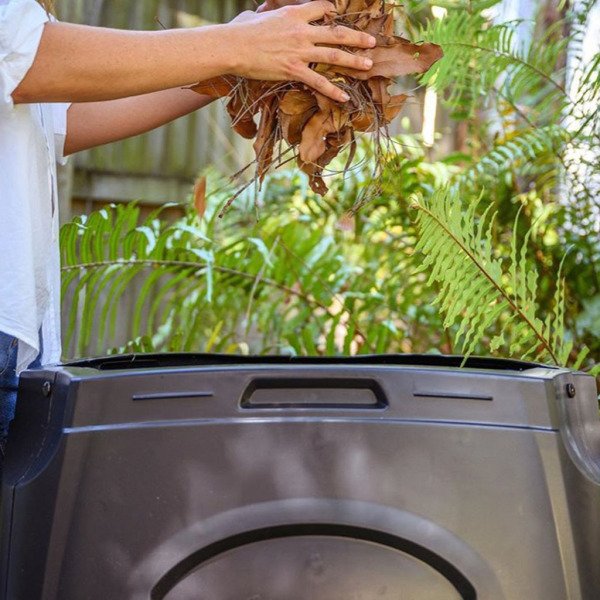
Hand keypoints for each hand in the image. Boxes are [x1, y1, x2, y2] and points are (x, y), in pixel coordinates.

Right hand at [223, 1, 375, 101]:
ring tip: (368, 65)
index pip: (322, 8)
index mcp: (294, 14)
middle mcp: (302, 31)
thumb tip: (260, 14)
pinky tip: (344, 97)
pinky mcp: (294, 70)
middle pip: (337, 32)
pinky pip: (319, 81)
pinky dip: (333, 90)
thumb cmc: (240, 31)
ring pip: (334, 55)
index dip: (333, 11)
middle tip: (372, 42)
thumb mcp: (257, 16)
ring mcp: (300, 51)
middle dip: (357, 37)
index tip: (341, 16)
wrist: (233, 46)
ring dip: (354, 60)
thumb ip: (266, 15)